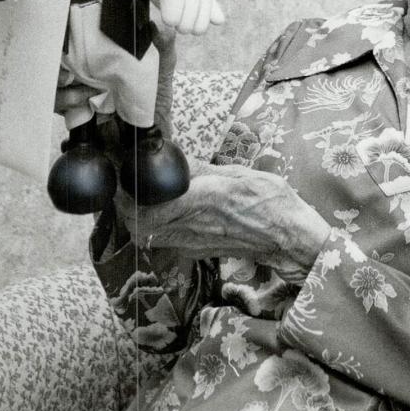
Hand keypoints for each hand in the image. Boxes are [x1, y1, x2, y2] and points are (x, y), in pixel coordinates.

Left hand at [117, 164, 331, 275]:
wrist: (289, 238)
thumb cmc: (270, 202)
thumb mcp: (237, 174)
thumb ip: (201, 170)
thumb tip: (173, 160)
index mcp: (201, 201)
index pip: (146, 201)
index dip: (125, 189)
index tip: (120, 170)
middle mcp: (191, 227)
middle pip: (137, 222)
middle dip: (123, 201)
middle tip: (123, 179)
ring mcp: (191, 244)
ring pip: (146, 233)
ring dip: (135, 212)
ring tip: (138, 190)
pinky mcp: (196, 250)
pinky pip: (163, 238)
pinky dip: (153, 222)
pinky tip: (161, 206)